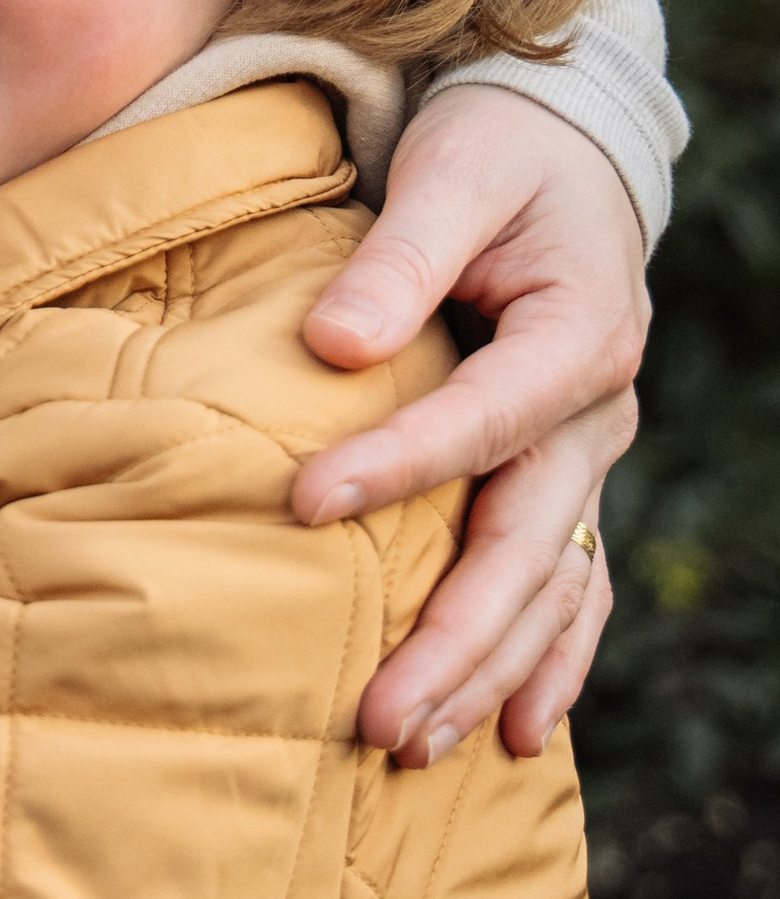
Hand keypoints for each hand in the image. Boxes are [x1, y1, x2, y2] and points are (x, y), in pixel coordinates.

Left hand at [291, 88, 647, 764]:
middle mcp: (598, 414)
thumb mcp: (453, 169)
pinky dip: (546, 662)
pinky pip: (567, 587)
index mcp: (579, 336)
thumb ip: (398, 258)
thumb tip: (334, 348)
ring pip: (549, 587)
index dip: (398, 466)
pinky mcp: (563, 476)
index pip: (483, 419)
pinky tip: (510, 735)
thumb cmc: (496, 150)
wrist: (562, 149)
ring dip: (489, 674)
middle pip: (527, 543)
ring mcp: (587, 456)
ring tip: (415, 749)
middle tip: (376, 718)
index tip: (301, 503)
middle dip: (454, 638)